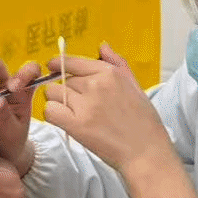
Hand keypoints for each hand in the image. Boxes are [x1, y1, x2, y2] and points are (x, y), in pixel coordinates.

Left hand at [43, 43, 174, 172]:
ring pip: (53, 93)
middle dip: (66, 90)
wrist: (146, 152)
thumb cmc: (143, 122)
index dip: (59, 64)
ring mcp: (86, 104)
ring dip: (57, 102)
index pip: (73, 61)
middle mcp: (97, 85)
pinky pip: (50, 111)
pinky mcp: (78, 125)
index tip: (53, 66)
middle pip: (63, 79)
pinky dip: (53, 115)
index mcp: (110, 73)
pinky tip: (64, 121)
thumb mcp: (135, 86)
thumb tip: (102, 46)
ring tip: (72, 114)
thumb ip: (117, 63)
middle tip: (80, 106)